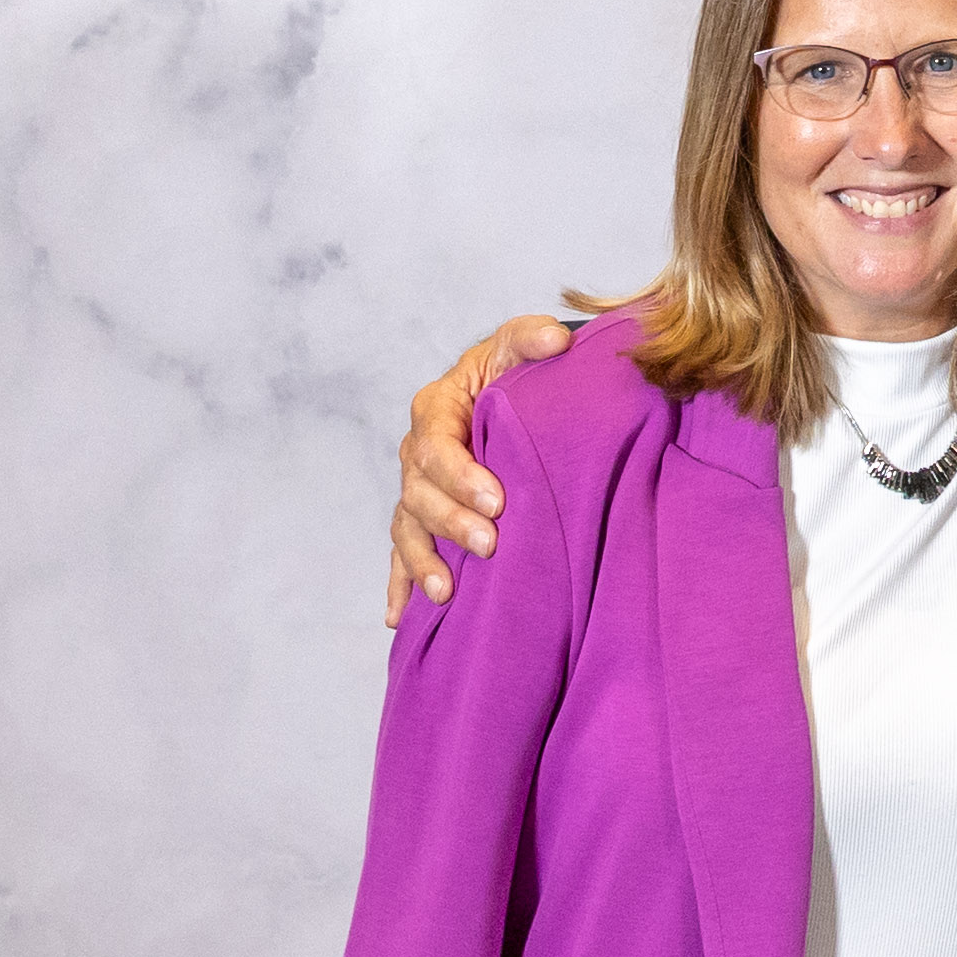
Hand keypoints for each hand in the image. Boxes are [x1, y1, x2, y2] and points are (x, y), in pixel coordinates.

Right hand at [385, 316, 576, 623]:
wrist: (509, 395)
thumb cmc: (512, 371)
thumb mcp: (520, 346)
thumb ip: (533, 338)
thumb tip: (556, 340)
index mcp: (436, 410)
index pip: (437, 445)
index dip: (460, 474)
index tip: (496, 500)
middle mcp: (417, 454)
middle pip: (419, 493)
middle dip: (450, 522)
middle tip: (489, 544)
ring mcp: (417, 491)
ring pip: (408, 529)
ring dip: (422, 563)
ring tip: (445, 593)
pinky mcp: (423, 521)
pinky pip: (403, 555)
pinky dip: (400, 586)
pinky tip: (400, 618)